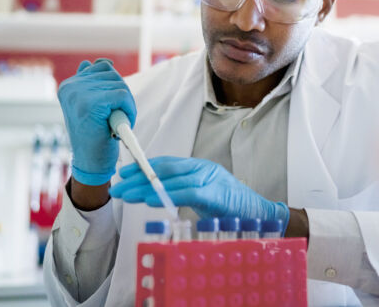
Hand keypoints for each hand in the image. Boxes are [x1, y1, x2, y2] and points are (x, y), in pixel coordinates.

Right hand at [58, 59, 136, 185]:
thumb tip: (103, 63)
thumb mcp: (91, 105)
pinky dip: (129, 110)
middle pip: (113, 75)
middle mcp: (71, 87)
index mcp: (69, 85)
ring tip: (114, 122)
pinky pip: (123, 95)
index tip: (108, 107)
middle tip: (113, 118)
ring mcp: (79, 94)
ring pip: (120, 85)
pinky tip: (120, 125)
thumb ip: (94, 83)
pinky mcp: (92, 103)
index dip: (113, 88)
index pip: (102, 68)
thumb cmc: (94, 134)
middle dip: (121, 96)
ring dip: (126, 105)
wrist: (91, 163)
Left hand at [109, 156, 288, 228]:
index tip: (124, 173)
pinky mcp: (216, 193)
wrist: (261, 215)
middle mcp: (204, 168)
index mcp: (201, 167)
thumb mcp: (205, 197)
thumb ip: (185, 192)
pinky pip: (186, 192)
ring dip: (145, 187)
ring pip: (172, 179)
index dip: (144, 167)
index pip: (168, 163)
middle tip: (117, 184)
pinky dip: (166, 195)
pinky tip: (149, 200)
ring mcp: (211, 179)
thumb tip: (156, 194)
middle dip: (137, 177)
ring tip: (125, 194)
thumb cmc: (232, 208)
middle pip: (165, 169)